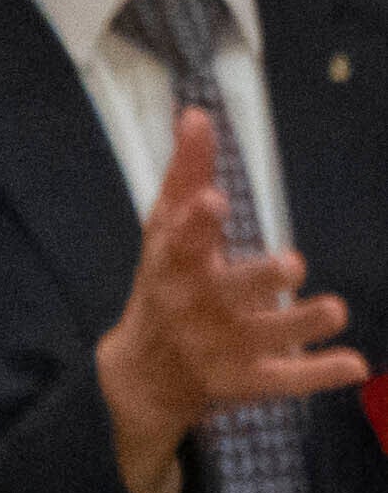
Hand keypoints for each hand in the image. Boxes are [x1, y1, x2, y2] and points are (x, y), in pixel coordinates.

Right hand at [97, 109, 364, 492]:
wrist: (139, 377)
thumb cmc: (163, 285)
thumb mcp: (164, 232)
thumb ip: (185, 175)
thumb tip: (196, 113)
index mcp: (174, 268)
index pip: (182, 244)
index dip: (197, 224)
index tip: (214, 200)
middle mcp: (195, 308)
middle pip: (227, 292)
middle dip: (256, 280)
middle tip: (292, 264)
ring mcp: (220, 347)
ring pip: (263, 335)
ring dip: (298, 325)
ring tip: (335, 309)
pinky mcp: (242, 379)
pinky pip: (280, 380)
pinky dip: (315, 375)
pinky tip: (353, 364)